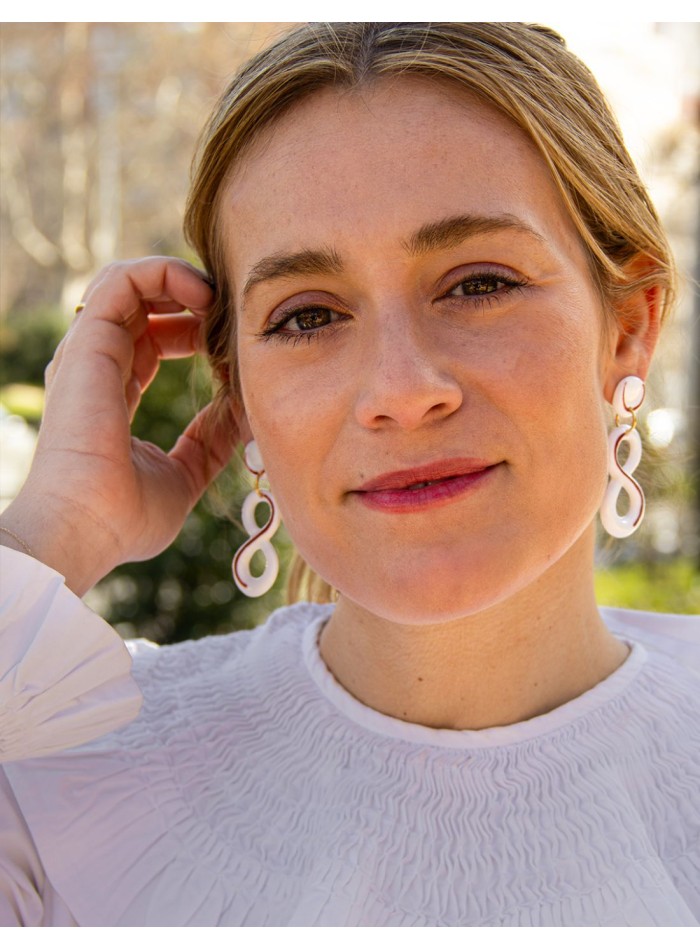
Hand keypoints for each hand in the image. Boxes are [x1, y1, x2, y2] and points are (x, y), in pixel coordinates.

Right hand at [0, 257, 237, 594]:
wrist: (88, 528)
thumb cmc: (126, 515)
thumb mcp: (185, 473)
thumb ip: (210, 441)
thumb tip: (244, 415)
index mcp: (114, 393)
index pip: (150, 340)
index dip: (192, 331)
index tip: (229, 348)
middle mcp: (98, 366)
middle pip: (142, 306)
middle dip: (190, 300)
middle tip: (229, 316)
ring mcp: (90, 352)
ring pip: (129, 282)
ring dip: (179, 279)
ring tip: (217, 298)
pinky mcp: (90, 342)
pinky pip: (122, 280)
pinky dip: (164, 273)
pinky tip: (203, 296)